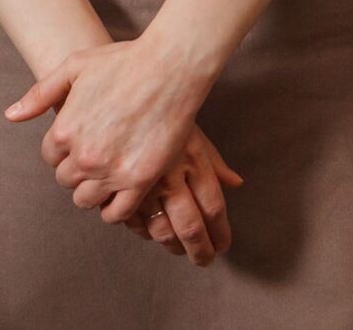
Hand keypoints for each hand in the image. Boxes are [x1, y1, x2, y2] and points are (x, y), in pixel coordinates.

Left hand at [8, 34, 217, 226]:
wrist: (170, 68)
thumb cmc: (123, 62)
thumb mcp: (75, 67)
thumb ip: (40, 94)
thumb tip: (11, 115)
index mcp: (64, 130)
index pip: (51, 157)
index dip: (65, 150)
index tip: (83, 141)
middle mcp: (83, 156)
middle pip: (66, 180)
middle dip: (78, 169)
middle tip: (99, 154)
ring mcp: (111, 171)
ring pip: (86, 200)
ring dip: (94, 189)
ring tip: (109, 173)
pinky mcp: (139, 181)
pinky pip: (116, 213)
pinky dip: (115, 208)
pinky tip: (122, 192)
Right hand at [122, 126, 243, 266]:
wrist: (123, 93)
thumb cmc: (163, 112)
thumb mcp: (193, 132)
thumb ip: (215, 162)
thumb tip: (237, 184)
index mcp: (193, 161)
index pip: (213, 207)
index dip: (220, 232)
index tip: (223, 245)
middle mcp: (170, 176)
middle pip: (190, 227)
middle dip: (200, 250)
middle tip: (205, 259)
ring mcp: (141, 184)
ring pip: (161, 231)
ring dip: (173, 246)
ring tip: (180, 249)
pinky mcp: (115, 187)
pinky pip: (132, 222)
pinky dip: (144, 232)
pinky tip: (151, 233)